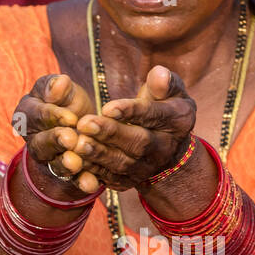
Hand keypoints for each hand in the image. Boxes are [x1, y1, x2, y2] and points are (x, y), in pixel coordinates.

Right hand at [13, 73, 100, 194]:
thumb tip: (60, 83)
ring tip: (76, 163)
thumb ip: (59, 87)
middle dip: (56, 141)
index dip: (52, 116)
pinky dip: (82, 182)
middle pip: (40, 142)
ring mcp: (48, 160)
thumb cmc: (69, 102)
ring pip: (53, 164)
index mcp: (27, 114)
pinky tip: (92, 183)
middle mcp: (33, 139)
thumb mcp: (66, 90)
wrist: (83, 126)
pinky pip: (72, 180)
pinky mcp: (65, 175)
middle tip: (71, 139)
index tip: (70, 117)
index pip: (35, 115)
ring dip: (65, 164)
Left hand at [65, 66, 195, 191]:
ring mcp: (149, 167)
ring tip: (78, 143)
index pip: (154, 115)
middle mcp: (165, 148)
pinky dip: (93, 171)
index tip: (107, 107)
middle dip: (110, 134)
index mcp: (178, 120)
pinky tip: (76, 159)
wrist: (166, 144)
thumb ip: (164, 82)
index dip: (131, 111)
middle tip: (84, 124)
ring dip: (99, 155)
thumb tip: (159, 73)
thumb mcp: (171, 90)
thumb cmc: (163, 105)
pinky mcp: (132, 180)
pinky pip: (111, 178)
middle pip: (138, 143)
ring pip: (123, 164)